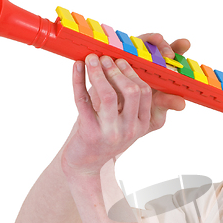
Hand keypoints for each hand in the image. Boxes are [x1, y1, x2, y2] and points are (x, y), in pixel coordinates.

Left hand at [61, 35, 189, 176]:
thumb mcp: (123, 123)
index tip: (120, 61)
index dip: (132, 73)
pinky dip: (78, 80)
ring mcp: (110, 133)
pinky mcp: (90, 133)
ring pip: (108, 95)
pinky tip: (77, 66)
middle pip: (131, 91)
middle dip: (117, 70)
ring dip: (98, 72)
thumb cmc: (104, 137)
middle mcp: (130, 130)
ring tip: (91, 58)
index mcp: (141, 125)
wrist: (86, 163)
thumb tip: (120, 65)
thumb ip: (127, 101)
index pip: (145, 93)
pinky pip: (83, 101)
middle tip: (105, 58)